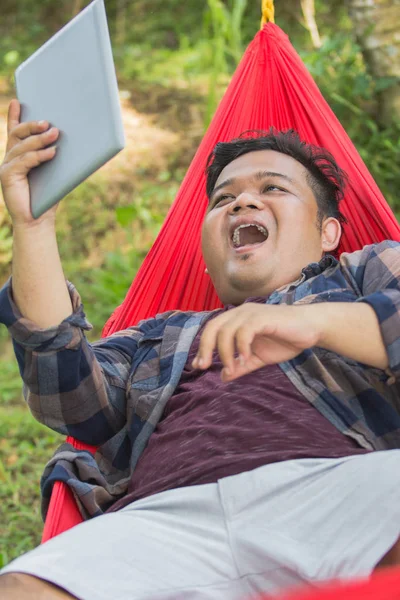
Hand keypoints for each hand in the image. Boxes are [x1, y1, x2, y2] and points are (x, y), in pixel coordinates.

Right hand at [0, 99, 58, 226]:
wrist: (37, 221)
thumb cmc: (47, 198)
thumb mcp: (52, 173)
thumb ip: (53, 157)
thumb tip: (66, 140)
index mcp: (17, 156)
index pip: (14, 132)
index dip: (14, 116)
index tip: (17, 101)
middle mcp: (9, 159)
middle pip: (17, 135)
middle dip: (32, 126)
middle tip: (49, 122)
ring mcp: (6, 167)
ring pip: (22, 147)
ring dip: (40, 140)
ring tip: (55, 134)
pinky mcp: (7, 177)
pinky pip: (24, 161)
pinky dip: (38, 156)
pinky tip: (51, 153)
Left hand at [192, 303, 320, 381]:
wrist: (311, 329)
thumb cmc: (285, 339)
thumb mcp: (259, 357)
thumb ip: (241, 365)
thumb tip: (223, 377)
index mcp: (237, 319)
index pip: (212, 330)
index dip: (203, 347)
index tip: (199, 365)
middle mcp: (240, 313)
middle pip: (213, 328)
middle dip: (206, 348)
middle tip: (205, 367)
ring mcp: (251, 313)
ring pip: (226, 331)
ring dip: (226, 353)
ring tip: (231, 369)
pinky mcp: (263, 317)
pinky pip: (244, 331)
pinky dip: (241, 347)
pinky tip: (246, 359)